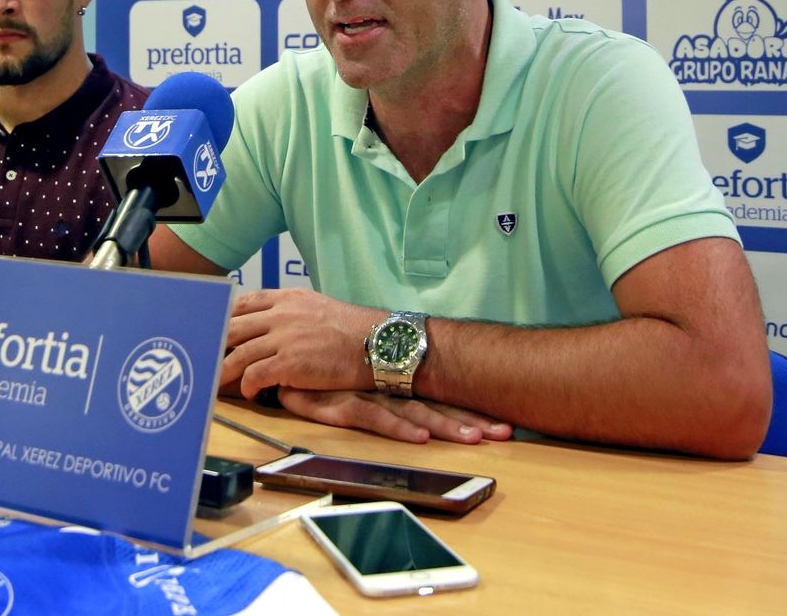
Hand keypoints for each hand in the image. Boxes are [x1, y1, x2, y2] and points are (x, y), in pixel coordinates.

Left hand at [222, 288, 381, 398]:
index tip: (213, 329)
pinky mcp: (288, 363)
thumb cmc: (354, 331)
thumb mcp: (318, 307)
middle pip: (232, 327)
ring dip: (223, 371)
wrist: (378, 344)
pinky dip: (247, 386)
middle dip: (215, 344)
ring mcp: (283, 338)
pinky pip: (253, 375)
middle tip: (204, 358)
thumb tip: (273, 325)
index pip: (243, 303)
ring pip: (237, 354)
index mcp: (288, 298)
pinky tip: (250, 393)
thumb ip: (292, 312)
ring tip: (217, 383)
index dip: (224, 317)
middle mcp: (281, 315)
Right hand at [271, 388, 512, 444]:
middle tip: (506, 431)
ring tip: (474, 437)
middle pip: (436, 404)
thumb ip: (384, 392)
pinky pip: (372, 417)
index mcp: (394, 382)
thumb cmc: (319, 368)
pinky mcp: (340, 402)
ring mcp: (365, 393)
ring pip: (412, 410)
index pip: (440, 396)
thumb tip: (421, 405)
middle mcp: (386, 386)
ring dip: (444, 423)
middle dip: (471, 418)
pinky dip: (397, 426)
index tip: (505, 422)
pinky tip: (418, 437)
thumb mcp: (355, 382)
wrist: (280, 349)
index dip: (471, 409)